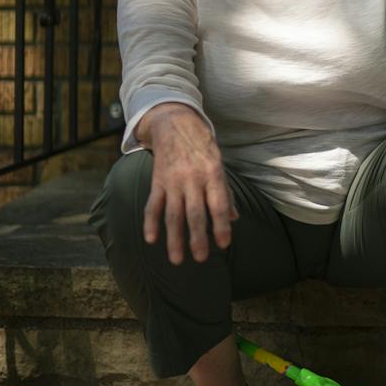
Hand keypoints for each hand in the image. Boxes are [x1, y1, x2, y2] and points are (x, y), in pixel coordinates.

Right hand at [137, 103, 236, 265]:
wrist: (176, 125)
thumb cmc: (203, 150)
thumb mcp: (220, 166)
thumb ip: (226, 192)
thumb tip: (235, 218)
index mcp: (213, 174)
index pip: (219, 205)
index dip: (222, 225)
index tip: (223, 244)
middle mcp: (193, 179)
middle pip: (195, 213)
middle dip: (197, 238)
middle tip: (200, 259)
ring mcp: (173, 181)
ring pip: (173, 214)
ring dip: (174, 239)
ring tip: (177, 260)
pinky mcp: (157, 181)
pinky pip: (153, 205)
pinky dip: (150, 222)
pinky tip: (151, 240)